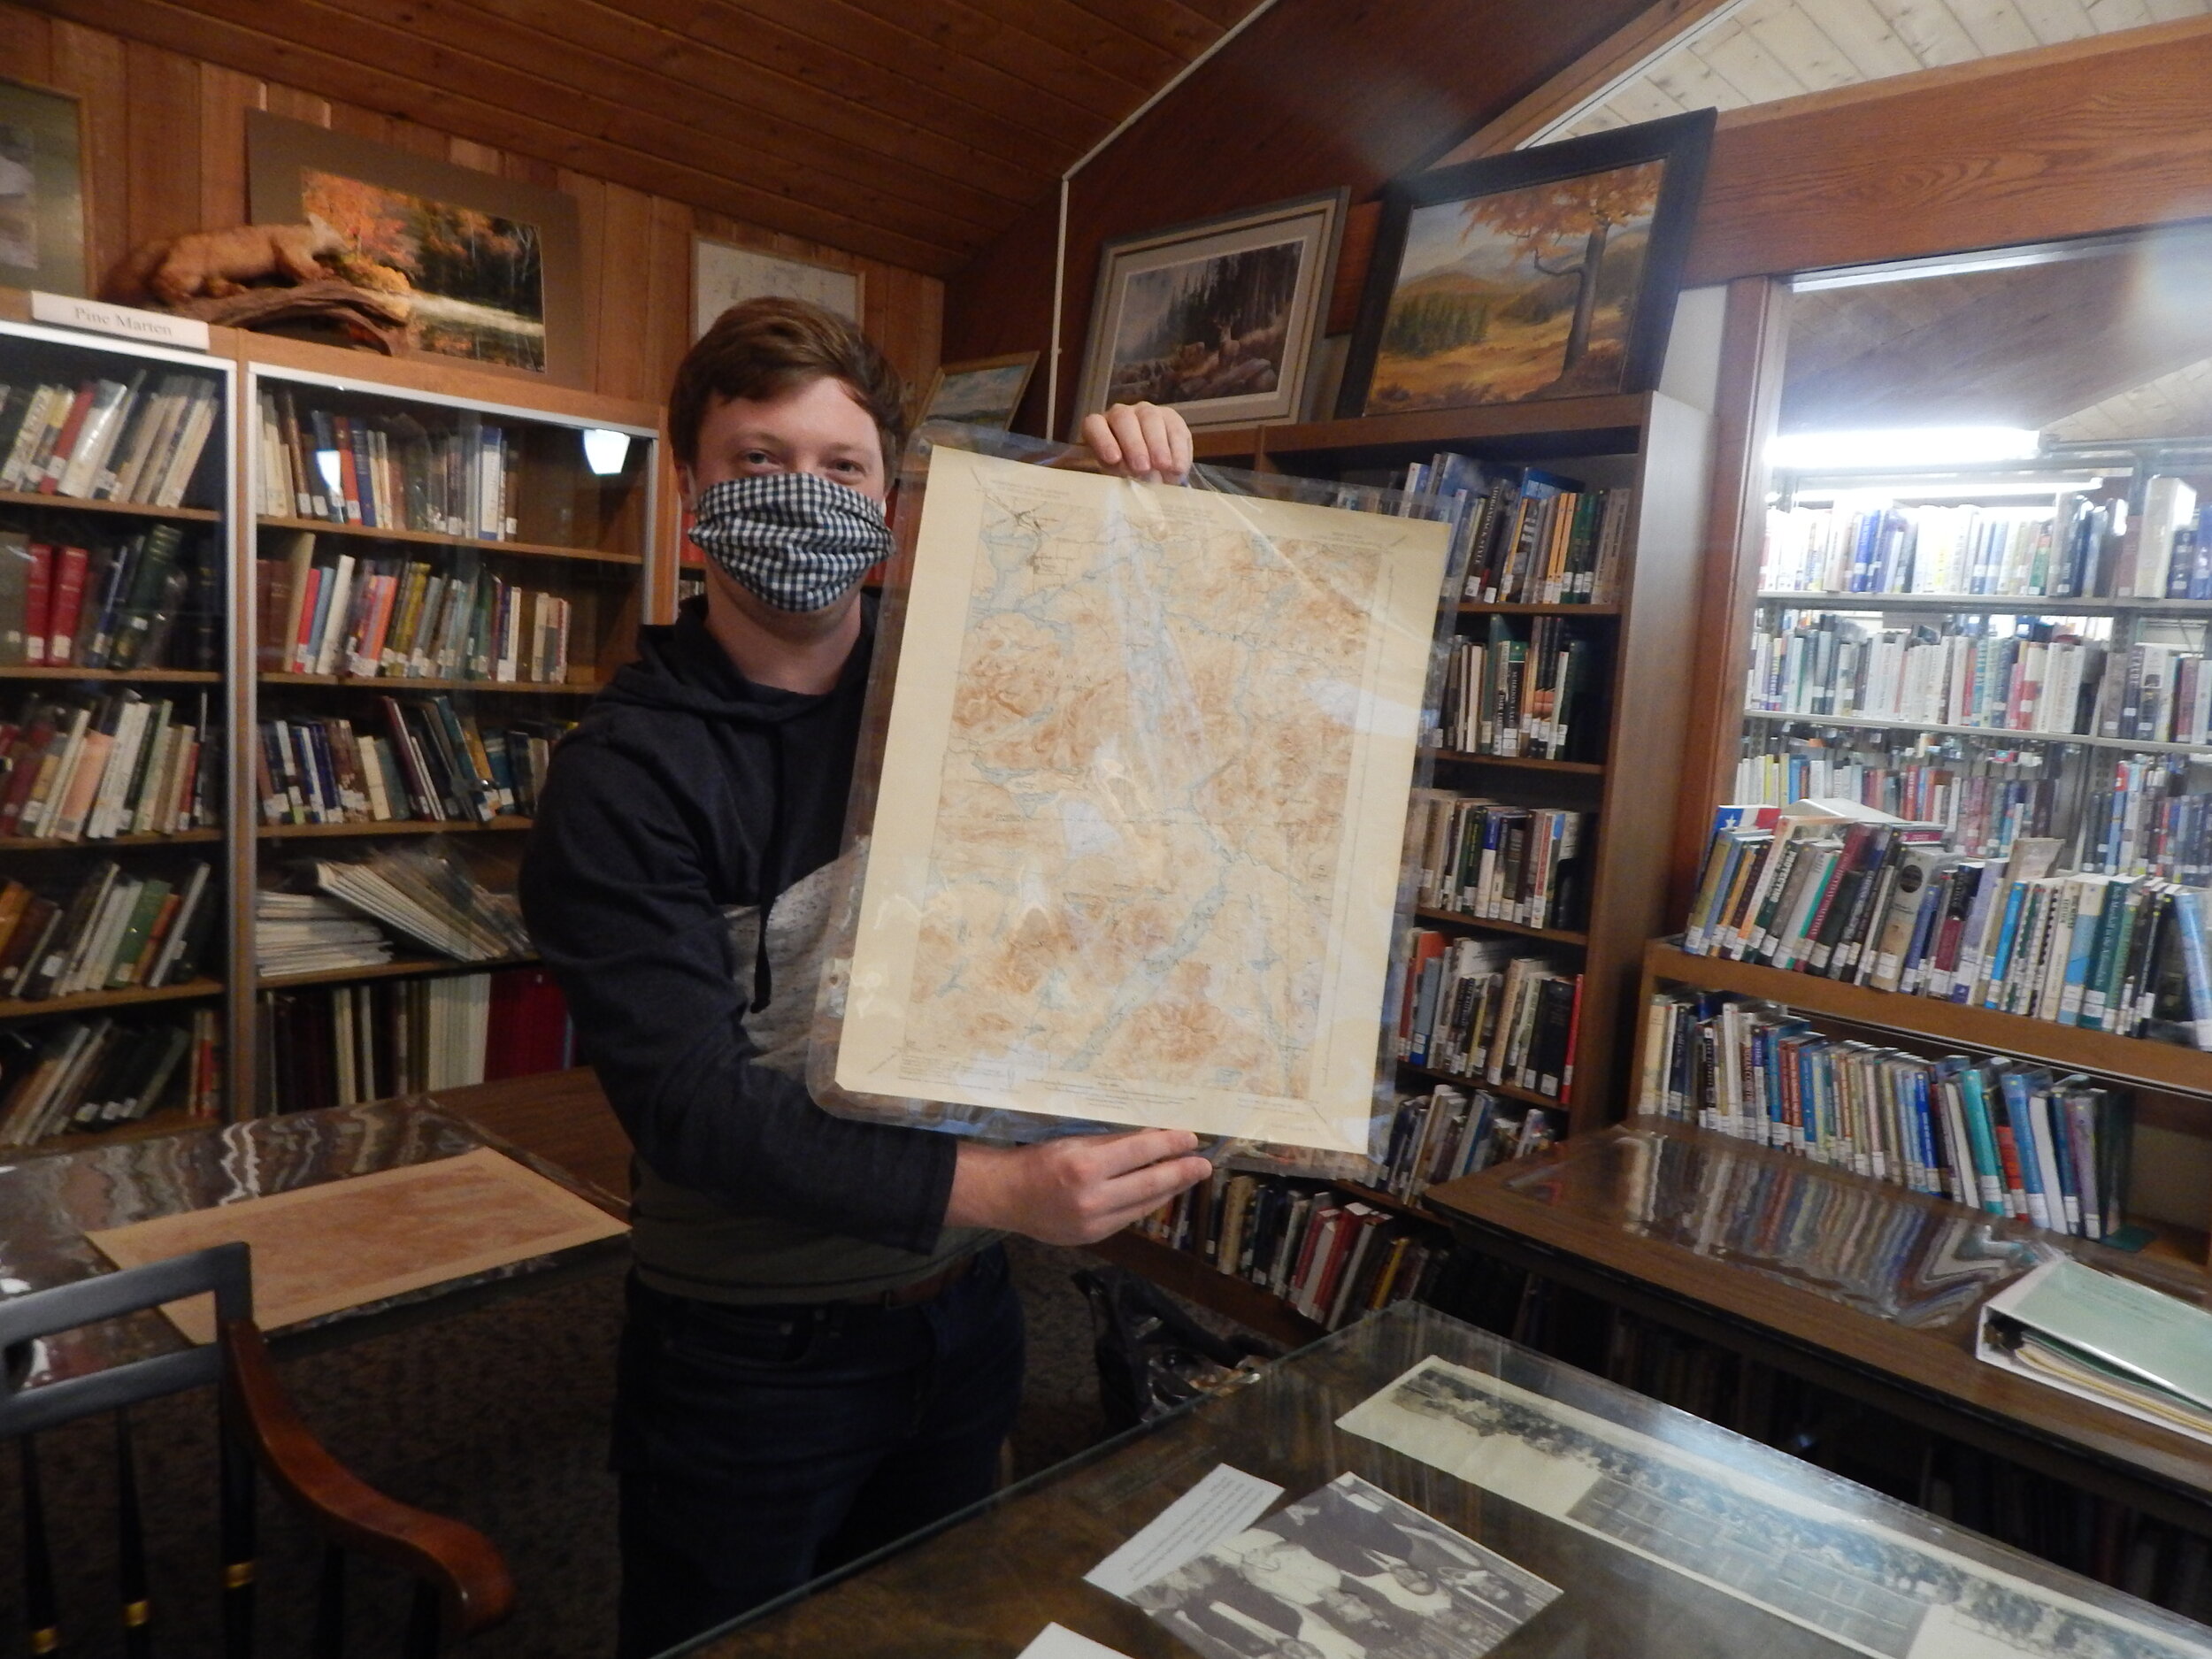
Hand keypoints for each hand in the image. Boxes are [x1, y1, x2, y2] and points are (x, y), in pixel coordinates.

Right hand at [946, 1128, 1212, 1245]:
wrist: (1007, 1197)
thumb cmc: (1039, 1160)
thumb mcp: (1075, 1142)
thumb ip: (1113, 1143)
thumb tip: (1154, 1138)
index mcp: (1085, 1166)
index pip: (1140, 1151)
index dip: (1169, 1143)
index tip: (1190, 1137)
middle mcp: (1092, 1198)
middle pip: (1150, 1183)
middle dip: (1181, 1172)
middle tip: (1204, 1164)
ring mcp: (1094, 1223)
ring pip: (1145, 1205)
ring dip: (1170, 1189)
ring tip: (1188, 1176)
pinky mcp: (1094, 1237)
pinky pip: (1130, 1218)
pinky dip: (1148, 1204)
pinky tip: (1160, 1193)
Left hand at [1082, 402, 1192, 483]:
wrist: (1156, 473)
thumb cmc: (1129, 475)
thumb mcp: (1120, 478)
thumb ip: (1123, 476)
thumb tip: (1137, 482)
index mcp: (1099, 427)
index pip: (1094, 425)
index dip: (1103, 440)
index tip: (1113, 460)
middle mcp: (1121, 415)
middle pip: (1123, 419)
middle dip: (1133, 444)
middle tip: (1142, 467)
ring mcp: (1146, 412)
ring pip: (1150, 419)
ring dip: (1157, 444)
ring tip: (1163, 466)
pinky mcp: (1170, 418)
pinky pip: (1174, 429)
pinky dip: (1177, 450)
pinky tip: (1178, 468)